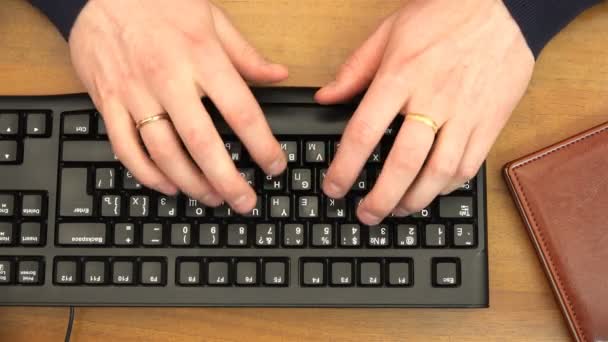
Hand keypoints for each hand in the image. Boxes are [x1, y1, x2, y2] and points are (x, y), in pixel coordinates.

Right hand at [69, 0, 287, 212]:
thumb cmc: (161, 2)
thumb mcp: (212, 19)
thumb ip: (246, 55)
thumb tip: (279, 75)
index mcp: (202, 58)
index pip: (241, 112)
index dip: (262, 145)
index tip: (275, 166)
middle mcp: (169, 79)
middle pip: (202, 143)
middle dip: (228, 180)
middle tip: (245, 202)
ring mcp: (135, 93)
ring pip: (164, 153)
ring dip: (191, 183)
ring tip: (212, 198)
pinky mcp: (108, 102)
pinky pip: (126, 148)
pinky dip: (147, 174)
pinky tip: (169, 185)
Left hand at [316, 0, 534, 223]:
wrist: (505, 6)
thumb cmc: (445, 15)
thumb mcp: (389, 32)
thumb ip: (355, 69)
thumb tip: (325, 98)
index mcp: (401, 76)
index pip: (365, 132)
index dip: (345, 167)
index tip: (334, 187)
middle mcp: (433, 99)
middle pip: (404, 163)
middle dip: (380, 198)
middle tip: (366, 215)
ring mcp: (466, 114)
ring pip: (439, 172)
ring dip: (415, 200)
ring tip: (397, 210)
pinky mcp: (491, 122)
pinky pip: (469, 165)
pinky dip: (448, 186)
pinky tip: (432, 191)